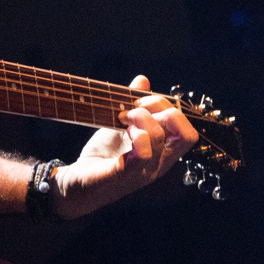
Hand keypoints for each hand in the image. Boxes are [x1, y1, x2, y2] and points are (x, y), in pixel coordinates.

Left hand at [53, 76, 197, 218]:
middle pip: (183, 131)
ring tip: (122, 118)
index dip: (169, 108)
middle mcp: (159, 164)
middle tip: (132, 106)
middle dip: (159, 107)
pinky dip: (135, 135)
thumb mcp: (120, 126)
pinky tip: (122, 130)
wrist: (76, 183)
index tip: (141, 101)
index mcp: (162, 153)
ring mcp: (143, 171)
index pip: (188, 131)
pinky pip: (143, 154)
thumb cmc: (102, 156)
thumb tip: (142, 80)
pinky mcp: (124, 175)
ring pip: (160, 136)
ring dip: (140, 117)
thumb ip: (134, 105)